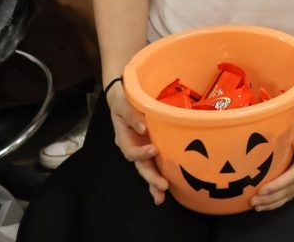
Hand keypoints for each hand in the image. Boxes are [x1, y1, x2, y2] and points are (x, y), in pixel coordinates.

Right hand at [107, 83, 168, 204]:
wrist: (126, 97)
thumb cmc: (124, 100)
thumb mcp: (124, 105)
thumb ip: (132, 115)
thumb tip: (143, 128)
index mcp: (124, 139)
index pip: (130, 151)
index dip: (140, 153)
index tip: (153, 149)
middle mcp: (133, 147)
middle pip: (140, 166)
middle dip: (151, 177)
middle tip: (162, 185)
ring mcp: (143, 149)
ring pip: (148, 170)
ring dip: (154, 184)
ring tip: (161, 196)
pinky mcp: (153, 148)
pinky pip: (156, 164)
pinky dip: (161, 176)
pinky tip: (169, 188)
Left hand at [251, 102, 293, 210]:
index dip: (279, 184)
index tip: (262, 190)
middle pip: (291, 188)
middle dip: (272, 197)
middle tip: (253, 201)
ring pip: (290, 193)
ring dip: (273, 201)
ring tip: (256, 205)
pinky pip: (290, 192)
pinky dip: (277, 200)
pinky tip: (265, 204)